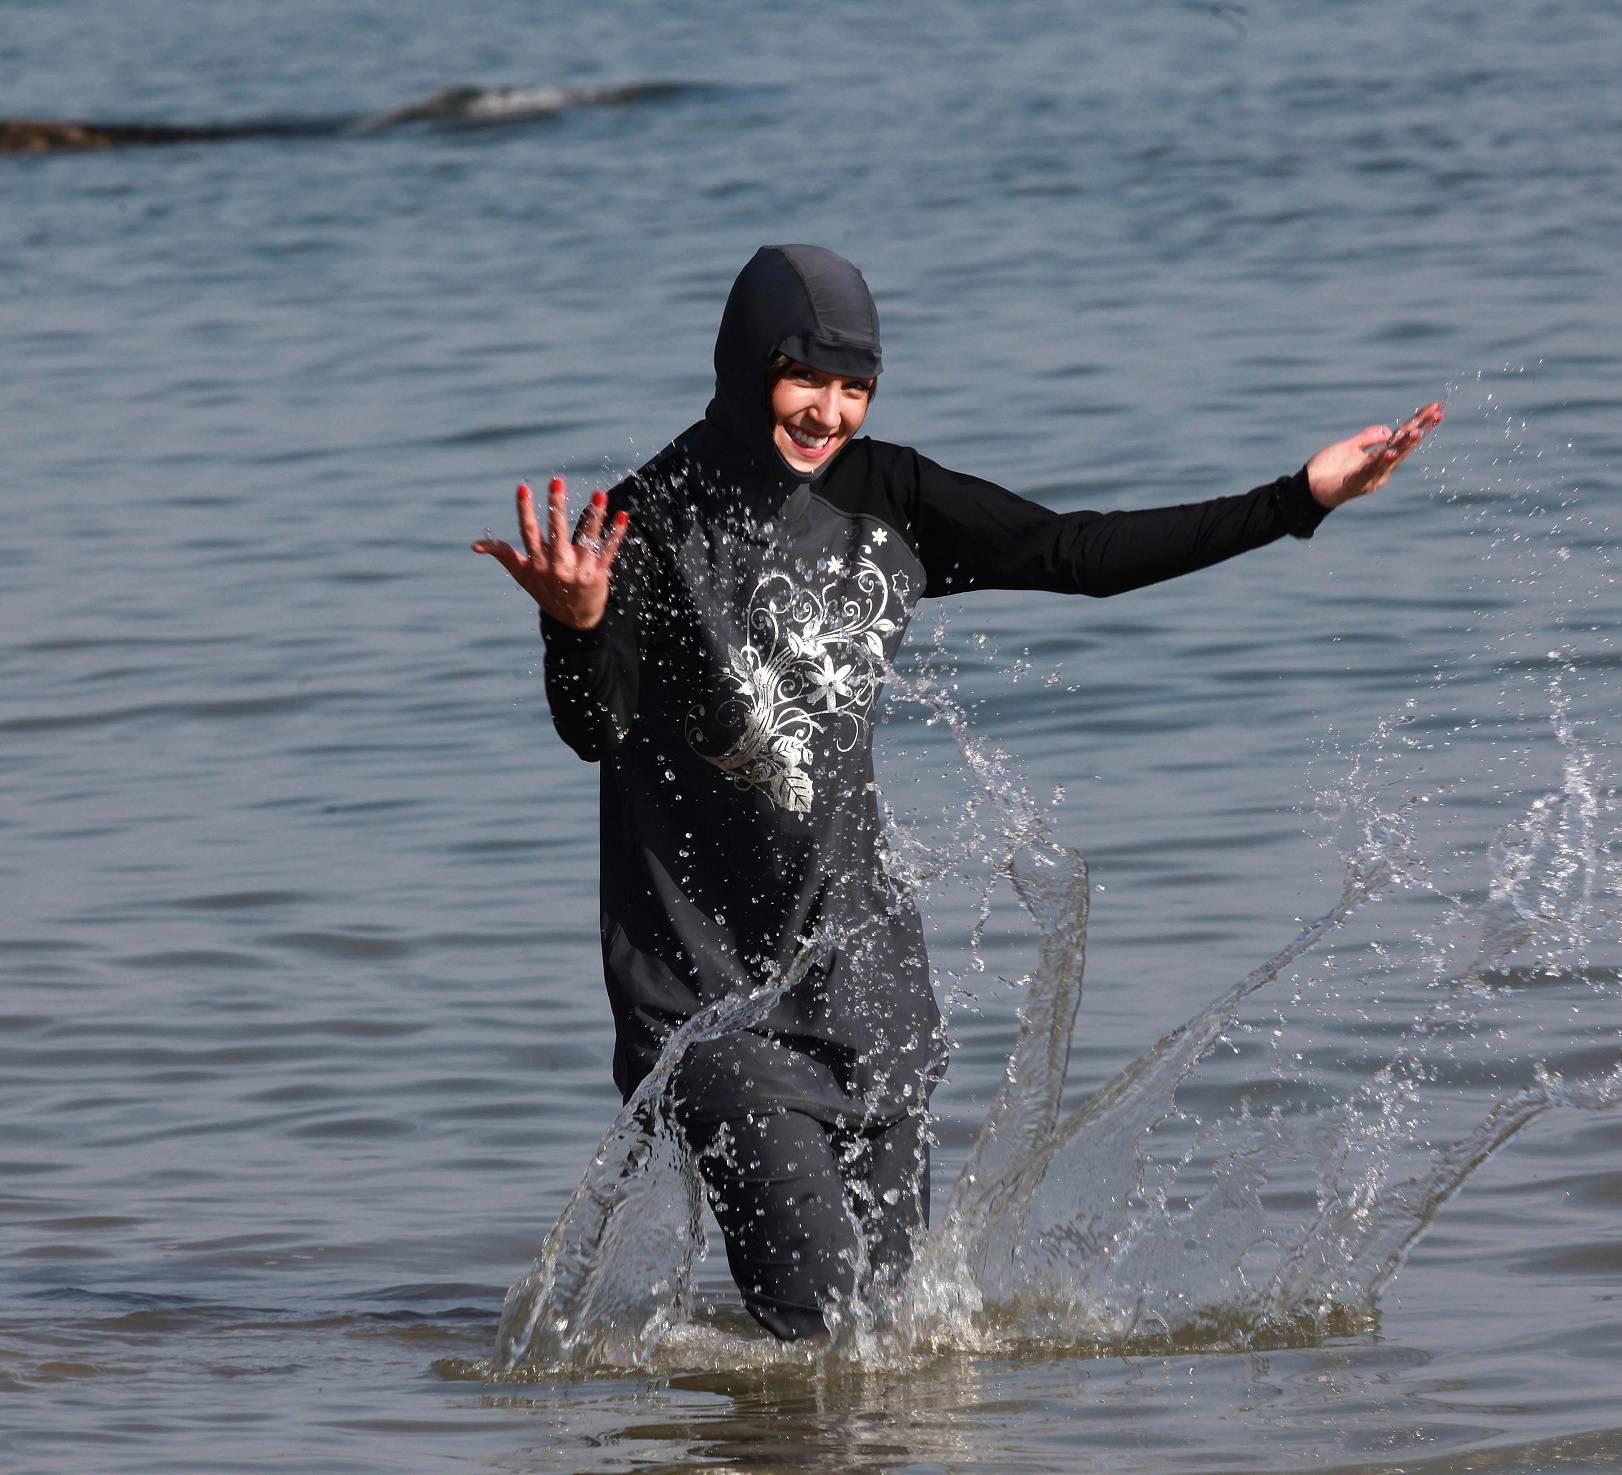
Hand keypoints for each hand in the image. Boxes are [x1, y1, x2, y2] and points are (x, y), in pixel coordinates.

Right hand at [472, 476, 629, 629]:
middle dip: (556, 507)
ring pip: (587, 539)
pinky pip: (609, 552)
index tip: (523, 487)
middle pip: (556, 532)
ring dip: (594, 517)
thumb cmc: (546, 591)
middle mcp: (557, 566)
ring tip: (599, 495)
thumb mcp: (522, 575)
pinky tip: (623, 516)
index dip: (525, 510)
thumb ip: (502, 555)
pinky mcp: (599, 574)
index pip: (529, 533)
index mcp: (538, 562)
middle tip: (557, 482)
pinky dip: (616, 534)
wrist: (574, 621)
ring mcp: (579, 570)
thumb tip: (474, 546)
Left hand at [1306, 402, 1444, 509]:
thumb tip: (1389, 430)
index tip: (1435, 408)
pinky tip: (1390, 452)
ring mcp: (1369, 478)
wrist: (1307, 489)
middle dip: (1420, 429)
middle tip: (1437, 414)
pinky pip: (1370, 471)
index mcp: (1380, 459)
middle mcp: (1380, 469)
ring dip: (1405, 445)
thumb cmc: (1327, 470)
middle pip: (1404, 446)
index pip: (1403, 438)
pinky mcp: (1355, 484)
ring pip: (1392, 459)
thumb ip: (1367, 438)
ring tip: (1418, 431)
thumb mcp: (1349, 447)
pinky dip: (1380, 462)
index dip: (1419, 423)